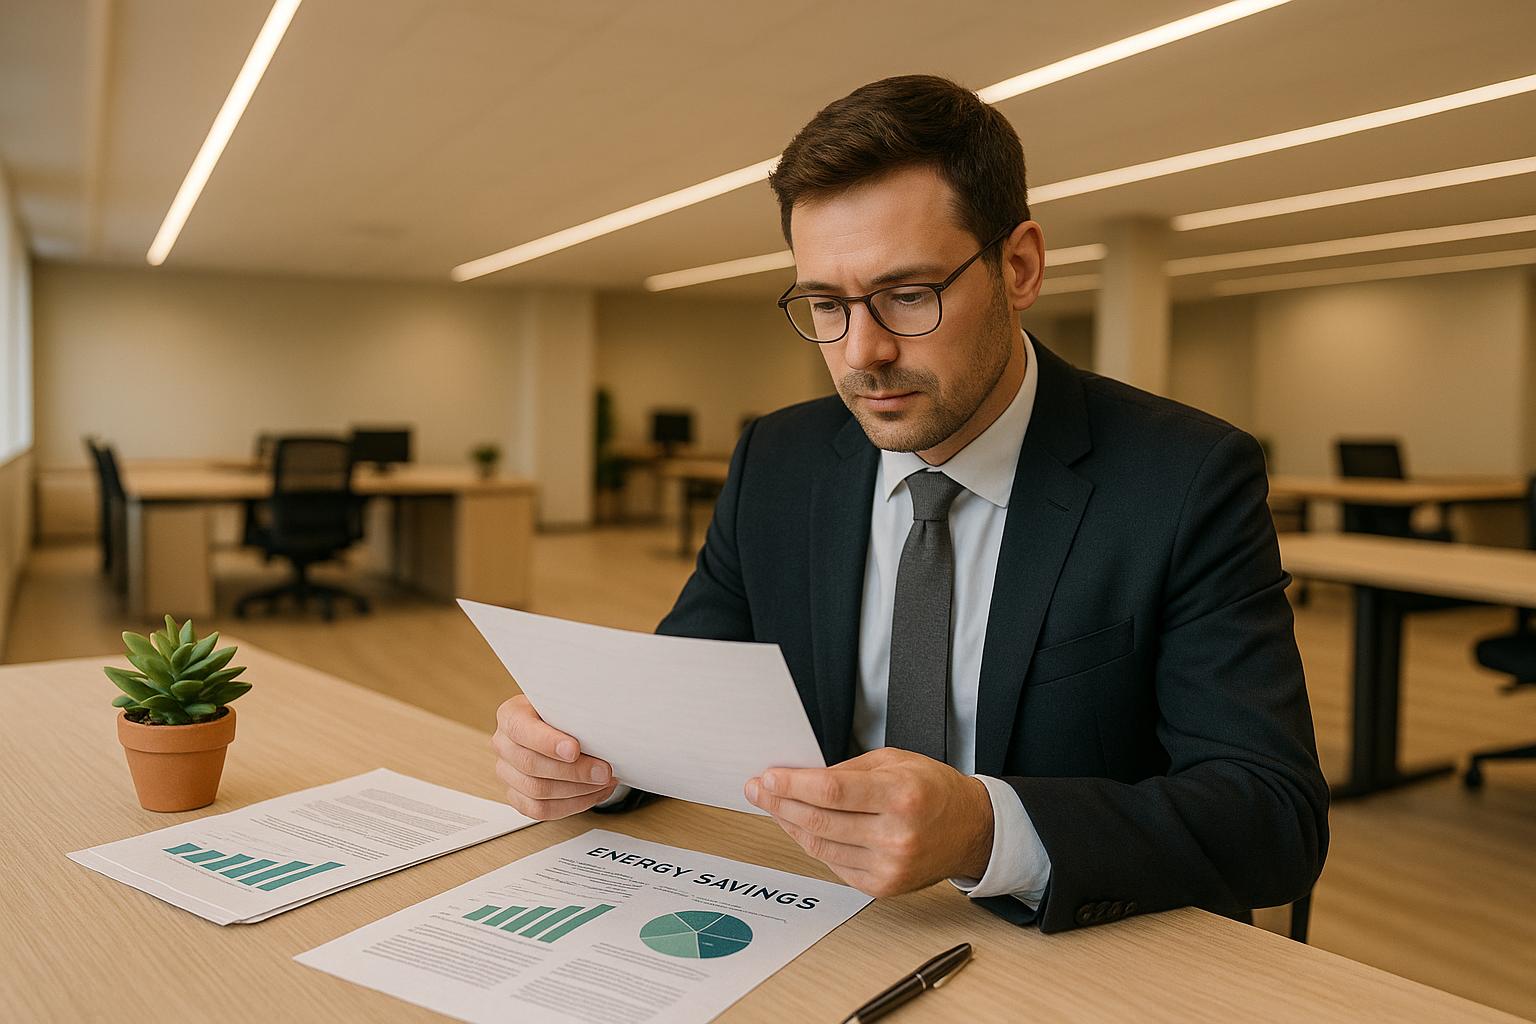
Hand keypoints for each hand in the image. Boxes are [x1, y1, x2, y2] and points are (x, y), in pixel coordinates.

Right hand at [491, 694, 618, 818]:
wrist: (558, 727)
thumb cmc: (562, 713)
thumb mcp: (566, 704)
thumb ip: (574, 715)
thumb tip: (599, 732)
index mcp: (511, 716)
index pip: (522, 730)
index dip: (548, 742)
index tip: (575, 750)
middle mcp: (504, 744)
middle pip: (531, 765)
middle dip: (573, 771)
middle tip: (603, 771)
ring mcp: (507, 773)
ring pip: (537, 792)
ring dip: (577, 790)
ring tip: (603, 782)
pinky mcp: (516, 795)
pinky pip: (541, 810)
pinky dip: (572, 805)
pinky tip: (593, 793)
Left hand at [744, 747, 993, 897]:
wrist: (970, 830)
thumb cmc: (934, 790)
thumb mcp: (895, 761)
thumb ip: (848, 770)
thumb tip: (800, 777)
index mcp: (902, 795)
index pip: (832, 792)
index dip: (793, 785)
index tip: (767, 777)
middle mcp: (896, 835)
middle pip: (820, 821)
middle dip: (780, 803)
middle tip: (758, 789)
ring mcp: (889, 866)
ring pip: (820, 845)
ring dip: (789, 824)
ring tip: (772, 805)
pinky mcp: (882, 886)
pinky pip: (833, 863)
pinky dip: (811, 844)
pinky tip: (798, 826)